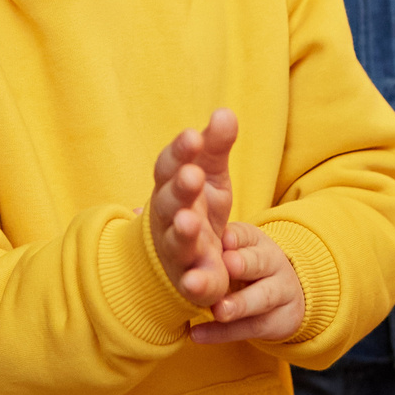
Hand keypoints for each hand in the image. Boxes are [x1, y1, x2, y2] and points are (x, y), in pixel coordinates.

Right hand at [147, 109, 239, 308]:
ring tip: (189, 221)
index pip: (170, 164)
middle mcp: (169, 216)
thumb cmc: (198, 204)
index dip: (180, 152)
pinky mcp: (192, 279)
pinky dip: (194, 282)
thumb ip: (216, 145)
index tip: (193, 136)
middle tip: (192, 175)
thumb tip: (225, 112)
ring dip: (182, 231)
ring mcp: (179, 249)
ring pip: (177, 240)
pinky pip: (191, 282)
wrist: (184, 256)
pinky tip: (198, 282)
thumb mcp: (212, 174)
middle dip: (179, 188)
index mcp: (173, 185)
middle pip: (169, 200)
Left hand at [190, 222, 304, 344]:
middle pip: (260, 262)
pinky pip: (250, 327)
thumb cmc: (245, 268)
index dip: (234, 238)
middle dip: (243, 264)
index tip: (222, 241)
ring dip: (239, 304)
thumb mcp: (235, 250)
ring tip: (218, 310)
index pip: (246, 235)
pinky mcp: (279, 321)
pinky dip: (221, 333)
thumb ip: (216, 245)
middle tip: (225, 266)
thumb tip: (188, 229)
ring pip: (262, 297)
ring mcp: (281, 292)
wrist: (287, 297)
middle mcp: (273, 262)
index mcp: (257, 241)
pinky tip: (196, 334)